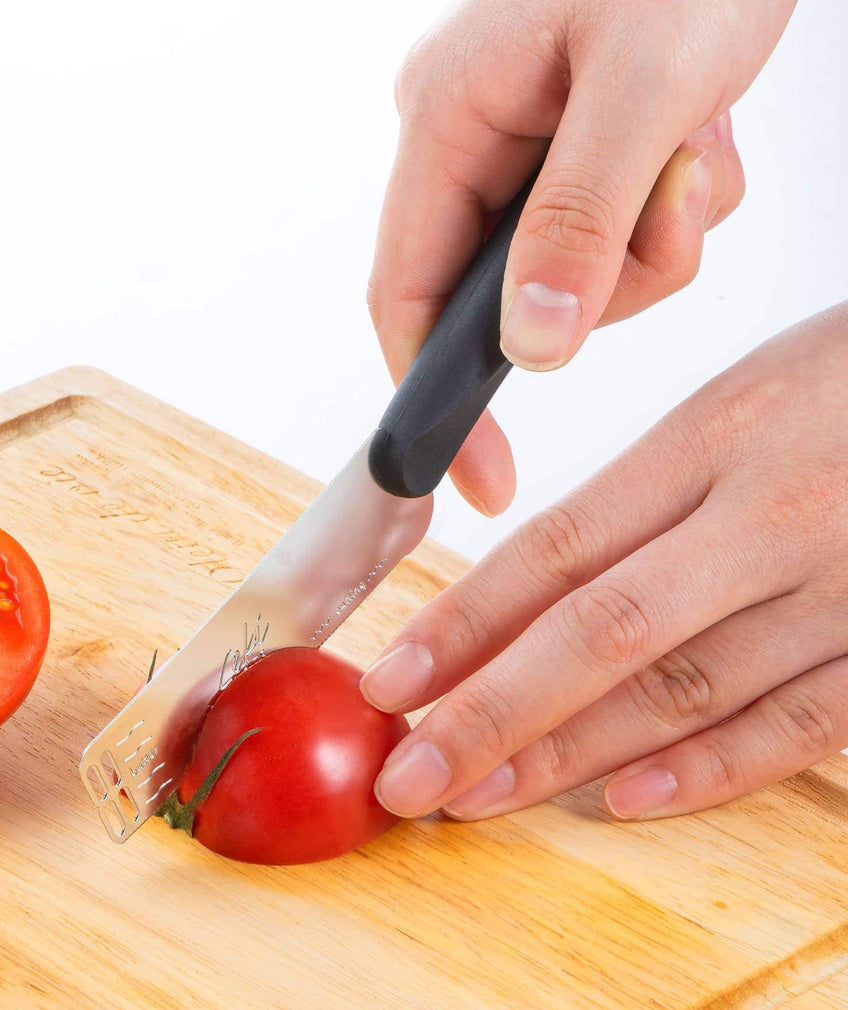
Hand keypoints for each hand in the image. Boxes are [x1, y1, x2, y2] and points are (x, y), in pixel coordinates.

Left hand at [361, 302, 847, 821]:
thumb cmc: (844, 385)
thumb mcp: (732, 403)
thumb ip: (637, 496)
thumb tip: (521, 590)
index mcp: (712, 439)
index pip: (558, 547)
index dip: (463, 623)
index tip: (390, 680)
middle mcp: (770, 519)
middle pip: (603, 635)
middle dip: (493, 715)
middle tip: (411, 774)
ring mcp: (843, 589)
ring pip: (687, 691)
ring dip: (574, 755)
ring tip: (483, 795)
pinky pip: (802, 726)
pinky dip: (710, 770)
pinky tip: (625, 801)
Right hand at [369, 0, 794, 515]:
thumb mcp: (640, 91)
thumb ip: (580, 221)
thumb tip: (534, 350)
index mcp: (444, 120)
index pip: (406, 295)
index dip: (436, 398)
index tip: (479, 477)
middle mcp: (466, 140)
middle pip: (502, 291)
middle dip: (602, 285)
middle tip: (672, 219)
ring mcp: (518, 147)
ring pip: (571, 268)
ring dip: (652, 239)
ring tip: (696, 148)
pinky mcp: (570, 149)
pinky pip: (610, 230)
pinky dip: (669, 210)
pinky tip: (697, 140)